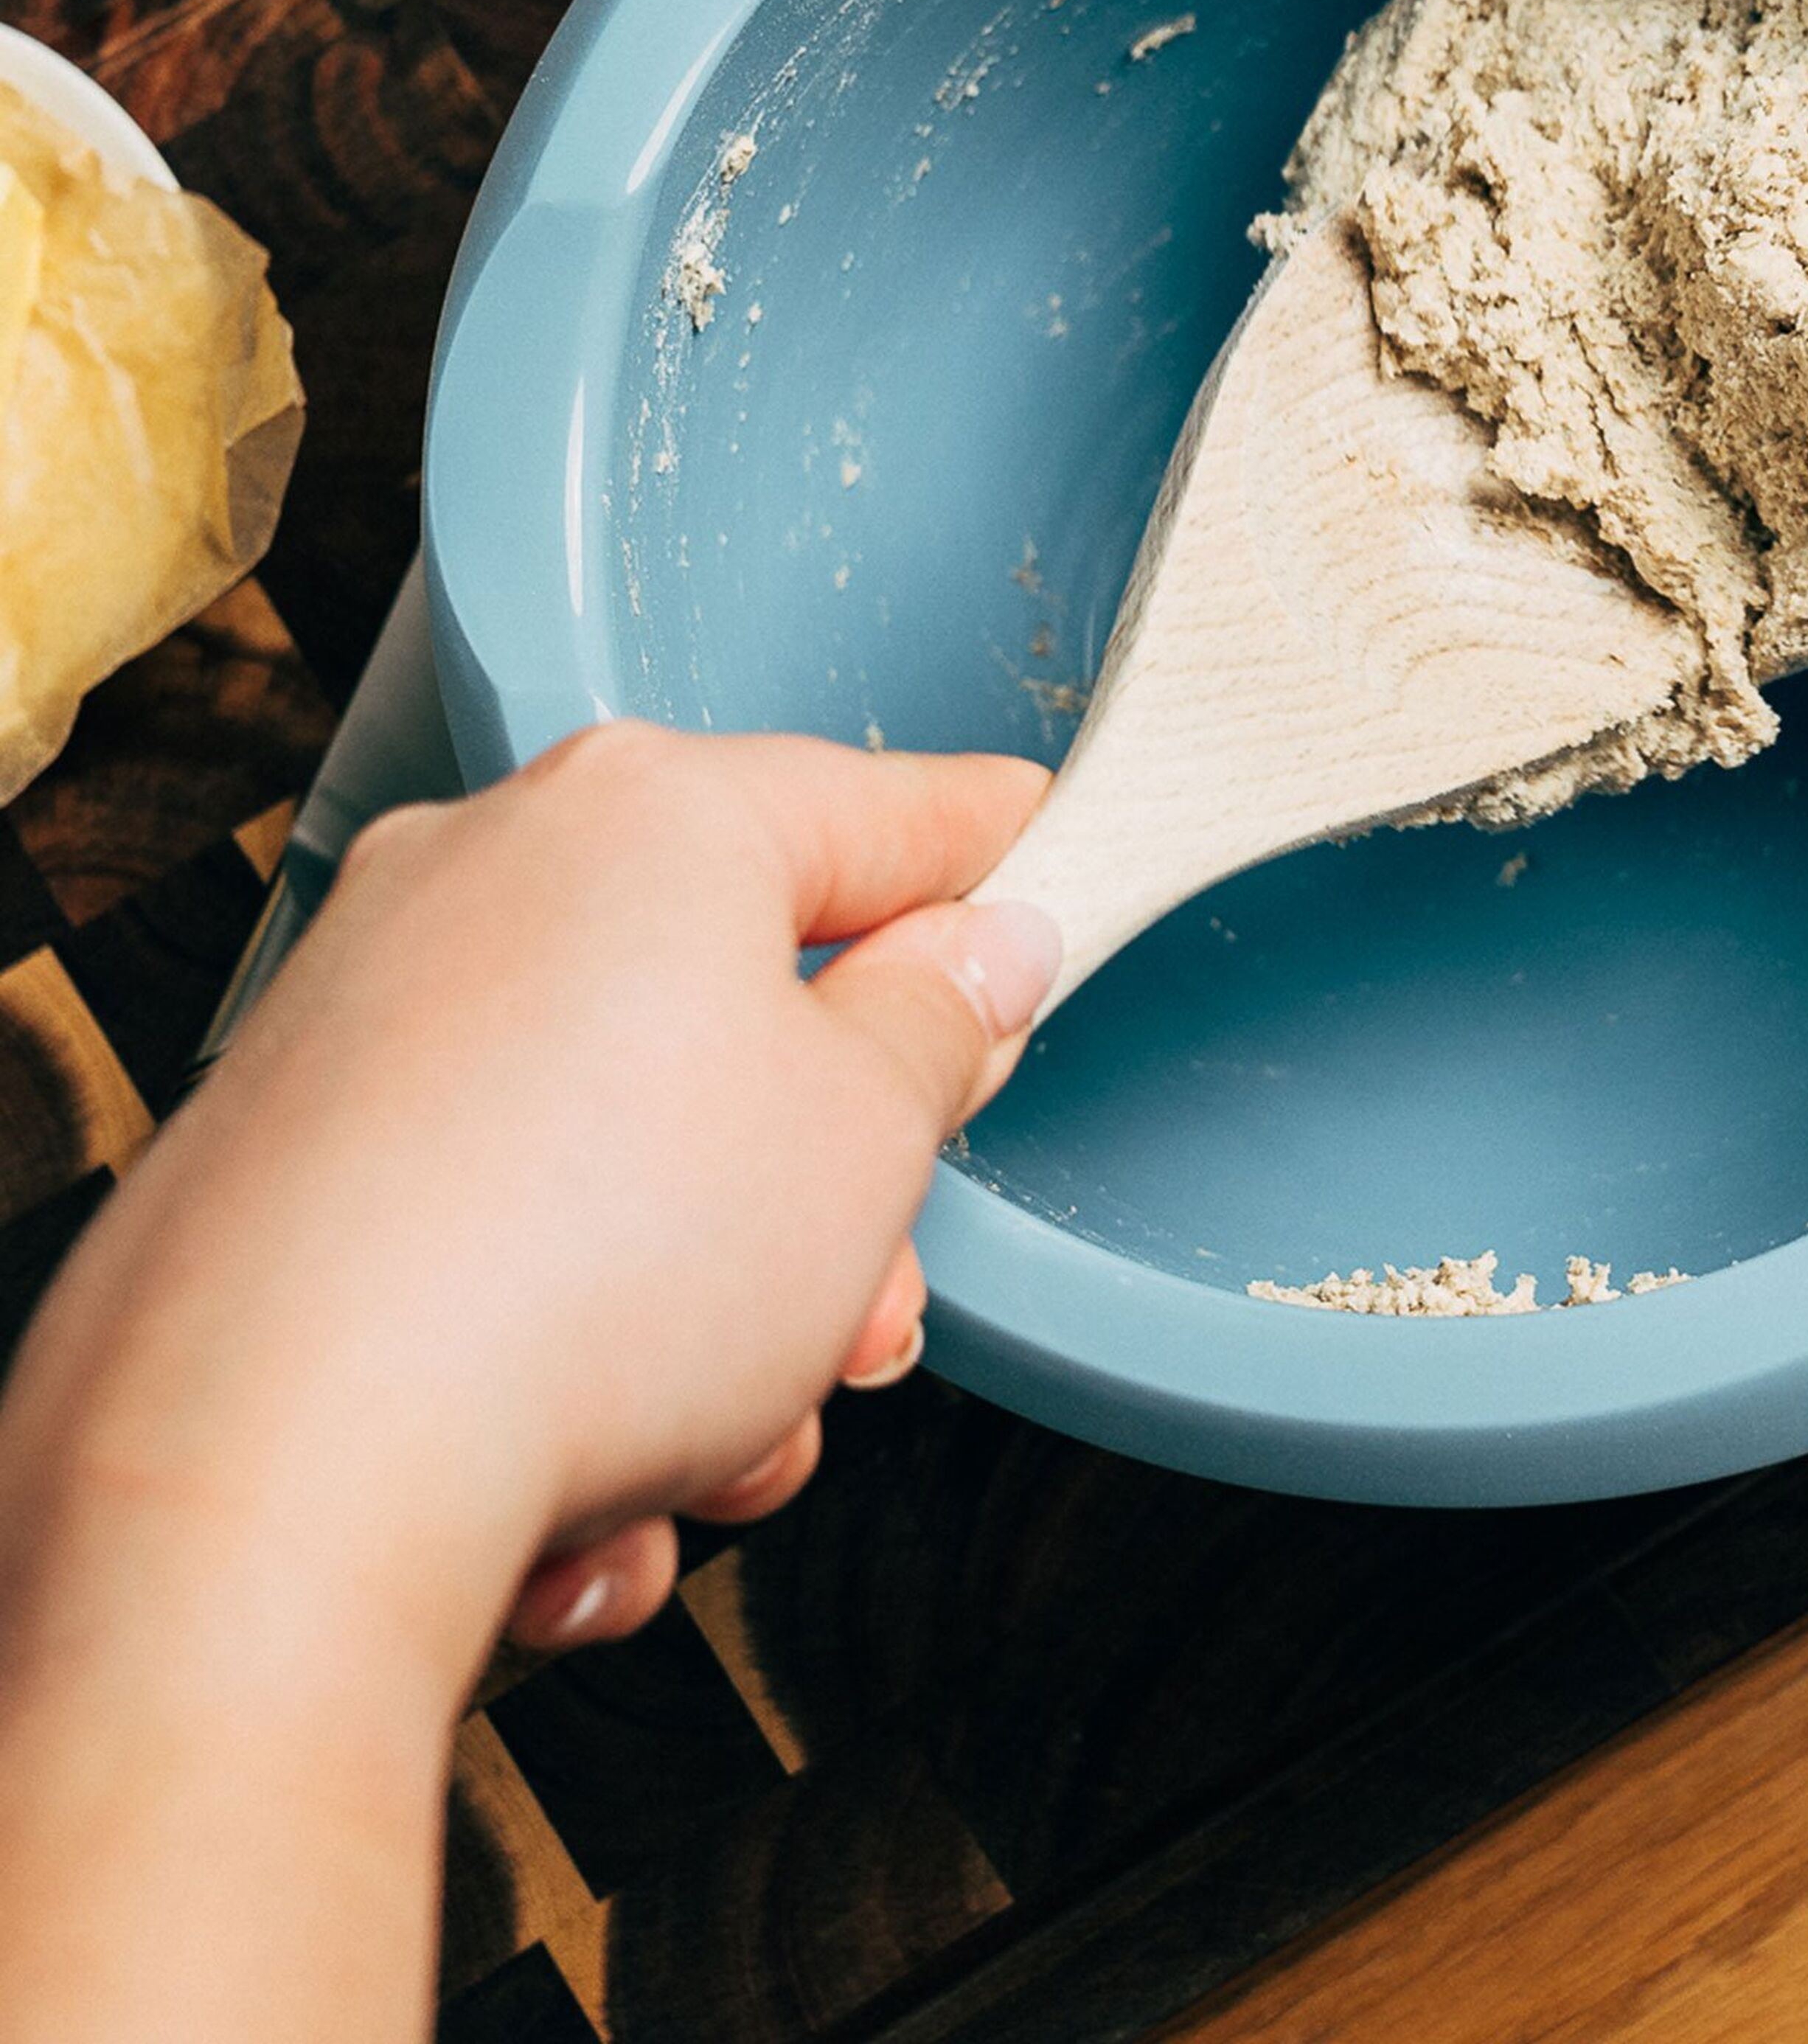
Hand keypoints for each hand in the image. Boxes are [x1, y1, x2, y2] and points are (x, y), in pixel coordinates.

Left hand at [0, 725, 1053, 2040]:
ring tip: (715, 1448)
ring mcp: (361, 1020)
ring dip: (706, 1318)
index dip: (984, 848)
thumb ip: (940, 1024)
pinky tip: (569, 1504)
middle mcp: (487, 880)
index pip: (875, 806)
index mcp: (650, 821)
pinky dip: (553, 1367)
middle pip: (739, 1013)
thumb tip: (966, 961)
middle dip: (828, 1192)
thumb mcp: (869, 1135)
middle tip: (871, 1301)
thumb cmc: (592, 1274)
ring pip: (619, 1156)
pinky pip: (486, 1243)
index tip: (1038, 851)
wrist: (266, 1488)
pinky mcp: (270, 1169)